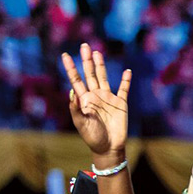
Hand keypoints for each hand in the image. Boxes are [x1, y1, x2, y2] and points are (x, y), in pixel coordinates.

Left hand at [61, 43, 131, 169]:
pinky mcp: (121, 104)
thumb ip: (75, 108)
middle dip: (87, 60)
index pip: (76, 80)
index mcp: (84, 100)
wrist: (109, 148)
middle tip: (84, 45)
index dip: (71, 68)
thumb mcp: (81, 123)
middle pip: (90, 74)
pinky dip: (125, 80)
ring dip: (101, 65)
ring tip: (97, 52)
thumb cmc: (92, 137)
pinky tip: (127, 71)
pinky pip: (123, 89)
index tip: (65, 55)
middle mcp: (95, 96)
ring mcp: (108, 98)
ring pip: (104, 77)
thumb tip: (72, 91)